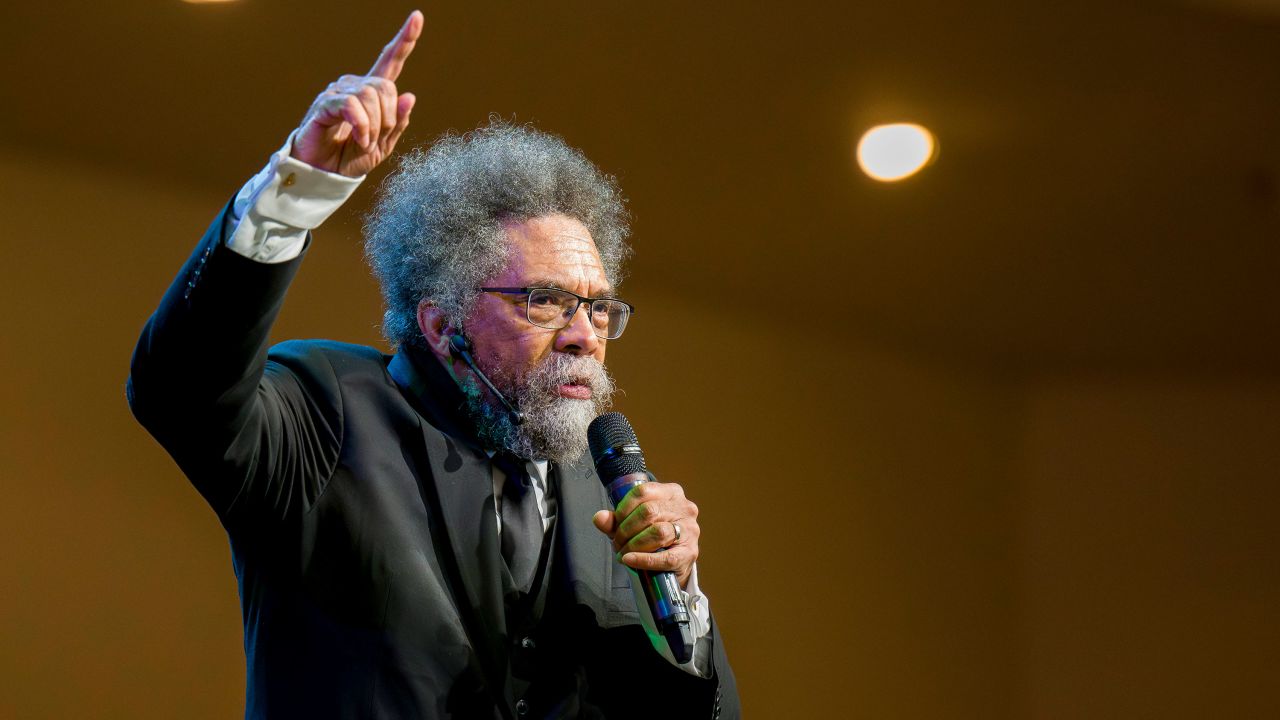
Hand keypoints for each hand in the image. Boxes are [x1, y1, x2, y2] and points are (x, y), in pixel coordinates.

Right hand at [292, 10, 422, 176]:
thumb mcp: (384, 145)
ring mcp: (339, 92)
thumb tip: (410, 96)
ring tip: (364, 142)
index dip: (404, 41)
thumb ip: (398, 122)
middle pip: (386, 86)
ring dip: (374, 126)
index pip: (391, 61)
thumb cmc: (350, 158)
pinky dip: (361, 125)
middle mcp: (356, 86)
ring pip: (370, 96)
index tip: (417, 17)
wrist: (325, 175)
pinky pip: (351, 105)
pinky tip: (359, 139)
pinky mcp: (325, 103)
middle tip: (376, 139)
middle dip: (388, 118)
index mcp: (373, 94)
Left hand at [592, 481, 700, 588]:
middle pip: (648, 511)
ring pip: (658, 532)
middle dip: (626, 529)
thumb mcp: (633, 524)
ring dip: (634, 545)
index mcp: (671, 492)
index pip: (642, 492)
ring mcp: (690, 530)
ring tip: (623, 553)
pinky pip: (665, 557)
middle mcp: (684, 507)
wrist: (675, 562)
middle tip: (617, 543)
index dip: (623, 508)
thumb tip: (599, 518)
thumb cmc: (654, 536)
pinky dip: (643, 559)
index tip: (614, 523)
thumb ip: (616, 520)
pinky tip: (630, 560)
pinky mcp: (690, 553)